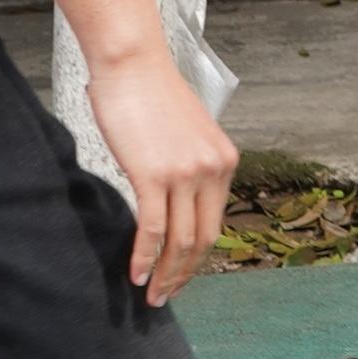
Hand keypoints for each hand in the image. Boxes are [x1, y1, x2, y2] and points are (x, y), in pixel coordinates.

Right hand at [87, 51, 237, 305]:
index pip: (216, 221)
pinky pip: (152, 228)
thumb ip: (189, 165)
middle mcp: (212, 169)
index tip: (182, 272)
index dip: (199, 254)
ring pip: (180, 239)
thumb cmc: (150, 94)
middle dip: (185, 272)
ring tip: (151, 294)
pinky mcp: (153, 175)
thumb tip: (174, 197)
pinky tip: (136, 274)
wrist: (132, 64)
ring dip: (165, 273)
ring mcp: (184, 173)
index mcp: (224, 160)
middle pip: (203, 238)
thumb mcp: (186, 133)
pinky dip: (145, 256)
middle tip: (167, 295)